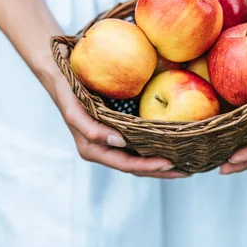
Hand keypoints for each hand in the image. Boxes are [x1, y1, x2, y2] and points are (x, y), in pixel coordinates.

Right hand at [48, 67, 188, 178]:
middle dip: (161, 171)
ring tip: (185, 164)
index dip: (149, 167)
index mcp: (93, 149)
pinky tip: (170, 144)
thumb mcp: (75, 110)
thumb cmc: (68, 92)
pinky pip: (137, 145)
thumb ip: (91, 129)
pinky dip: (154, 148)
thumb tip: (119, 142)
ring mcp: (110, 141)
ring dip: (160, 164)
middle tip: (187, 171)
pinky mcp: (116, 130)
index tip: (171, 163)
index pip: (127, 164)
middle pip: (136, 167)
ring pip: (138, 159)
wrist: (59, 75)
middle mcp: (103, 149)